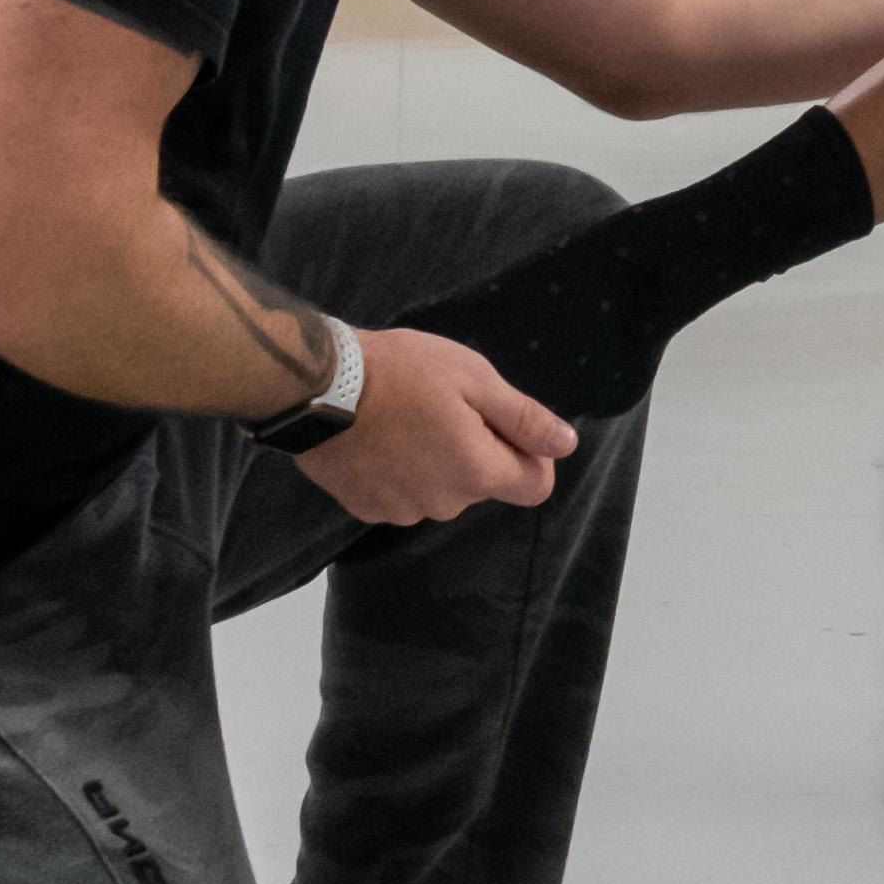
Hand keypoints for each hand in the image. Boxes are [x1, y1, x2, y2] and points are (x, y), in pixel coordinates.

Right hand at [287, 327, 577, 525]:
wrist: (317, 387)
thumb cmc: (401, 372)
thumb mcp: (473, 379)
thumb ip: (523, 417)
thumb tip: (567, 444)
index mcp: (477, 473)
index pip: (535, 486)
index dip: (532, 454)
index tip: (504, 423)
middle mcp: (445, 504)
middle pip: (483, 484)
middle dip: (477, 450)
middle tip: (444, 405)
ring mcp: (401, 511)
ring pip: (441, 489)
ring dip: (436, 462)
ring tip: (406, 418)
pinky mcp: (365, 508)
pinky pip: (402, 494)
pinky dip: (400, 471)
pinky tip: (380, 438)